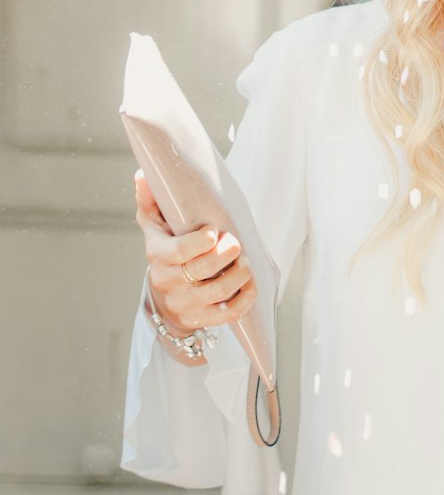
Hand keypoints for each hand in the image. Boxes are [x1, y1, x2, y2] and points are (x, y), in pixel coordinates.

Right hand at [134, 169, 256, 336]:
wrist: (164, 296)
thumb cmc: (165, 251)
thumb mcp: (154, 224)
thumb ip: (150, 199)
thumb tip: (143, 176)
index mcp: (157, 254)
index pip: (176, 252)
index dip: (198, 243)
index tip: (213, 232)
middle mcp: (168, 281)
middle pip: (200, 271)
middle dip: (224, 256)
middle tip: (236, 243)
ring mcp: (184, 303)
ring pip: (216, 293)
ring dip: (238, 276)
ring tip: (246, 262)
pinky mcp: (200, 318)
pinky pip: (226, 314)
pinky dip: (244, 299)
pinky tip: (250, 284)